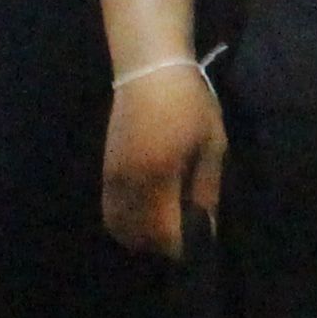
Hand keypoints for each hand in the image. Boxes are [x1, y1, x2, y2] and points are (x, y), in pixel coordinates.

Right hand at [101, 60, 226, 257]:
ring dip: (141, 236)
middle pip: (139, 238)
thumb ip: (206, 191)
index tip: (198, 242)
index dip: (182, 247)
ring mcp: (113, 179)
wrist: (149, 71)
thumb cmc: (189, 104)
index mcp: (159, 177)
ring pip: (120, 228)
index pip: (164, 234)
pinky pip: (111, 212)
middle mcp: (130, 185)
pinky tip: (146, 212)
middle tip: (183, 233)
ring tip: (165, 224)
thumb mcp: (211, 145)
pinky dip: (126, 222)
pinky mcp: (105, 171)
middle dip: (161, 245)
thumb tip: (206, 228)